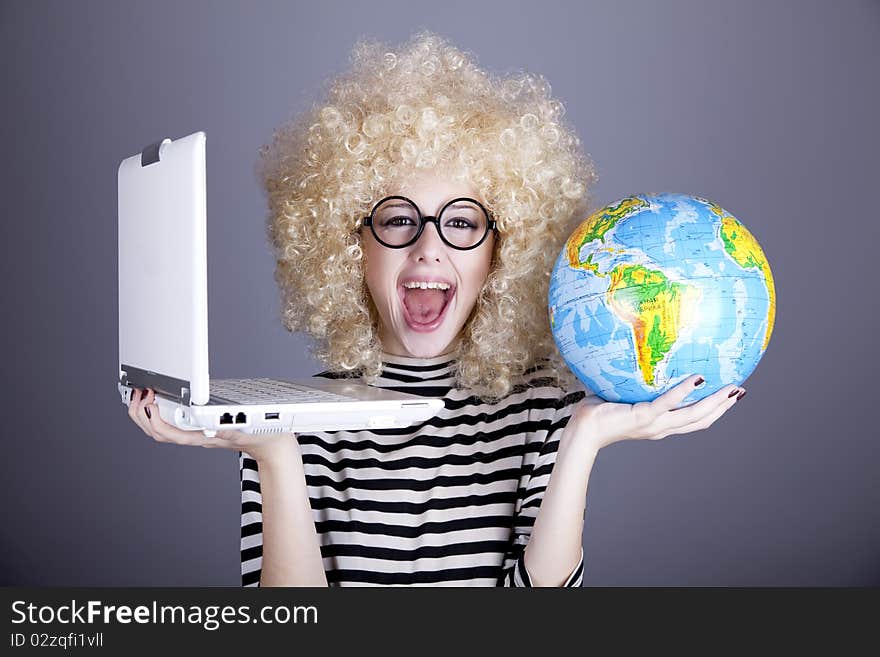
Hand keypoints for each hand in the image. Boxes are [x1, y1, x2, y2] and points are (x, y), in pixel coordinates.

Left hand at [127, 387, 300, 465]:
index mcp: (205, 436)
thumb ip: (228, 424)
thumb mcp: (247, 426)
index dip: (153, 418)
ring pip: (162, 431)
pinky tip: (160, 400)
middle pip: (158, 433)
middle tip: (139, 394)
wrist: (274, 445)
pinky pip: (172, 425)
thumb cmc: (263, 435)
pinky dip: (160, 413)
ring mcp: (198, 434)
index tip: (149, 399)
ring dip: (146, 415)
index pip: (169, 433)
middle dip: (141, 415)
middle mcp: (197, 436)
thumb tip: (208, 420)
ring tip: (143, 395)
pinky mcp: (202, 428)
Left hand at [569, 375, 744, 452]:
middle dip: (723, 407)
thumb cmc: (596, 412)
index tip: (729, 397)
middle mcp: (661, 427)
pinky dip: (685, 391)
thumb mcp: (621, 395)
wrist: (582, 431)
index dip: (713, 410)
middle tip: (741, 392)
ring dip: (714, 402)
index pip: (693, 419)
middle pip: (701, 420)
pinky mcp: (643, 417)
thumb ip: (633, 381)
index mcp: (659, 424)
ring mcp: (654, 424)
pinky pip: (668, 403)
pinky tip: (698, 378)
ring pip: (693, 416)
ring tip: (731, 388)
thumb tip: (636, 353)